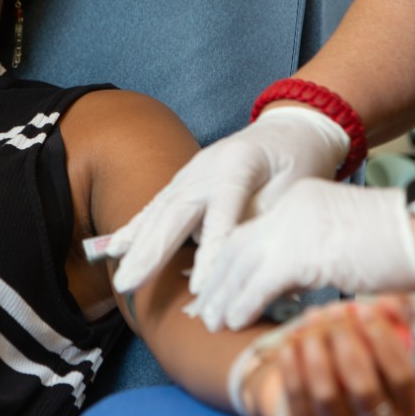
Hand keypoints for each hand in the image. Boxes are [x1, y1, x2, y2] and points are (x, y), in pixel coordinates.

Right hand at [107, 107, 349, 293]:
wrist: (292, 129)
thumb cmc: (300, 163)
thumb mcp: (295, 192)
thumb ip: (263, 223)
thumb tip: (242, 267)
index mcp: (238, 164)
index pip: (222, 212)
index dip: (211, 250)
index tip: (199, 287)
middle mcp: (206, 166)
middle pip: (175, 212)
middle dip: (152, 252)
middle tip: (130, 285)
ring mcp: (191, 172)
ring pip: (160, 212)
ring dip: (138, 248)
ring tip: (121, 278)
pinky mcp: (185, 181)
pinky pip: (156, 208)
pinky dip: (135, 229)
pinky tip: (114, 248)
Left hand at [188, 179, 414, 330]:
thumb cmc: (401, 240)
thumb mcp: (342, 242)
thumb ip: (310, 257)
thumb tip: (286, 286)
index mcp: (300, 200)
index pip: (252, 231)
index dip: (230, 261)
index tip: (218, 286)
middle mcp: (290, 207)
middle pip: (238, 245)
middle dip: (218, 280)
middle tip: (204, 308)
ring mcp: (294, 226)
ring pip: (242, 263)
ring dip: (224, 296)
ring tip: (212, 322)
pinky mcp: (304, 251)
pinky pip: (261, 282)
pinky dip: (243, 303)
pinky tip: (232, 321)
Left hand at [244, 297, 414, 415]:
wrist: (309, 385)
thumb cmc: (349, 361)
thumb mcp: (377, 334)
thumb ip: (394, 314)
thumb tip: (392, 305)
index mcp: (404, 406)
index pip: (403, 379)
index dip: (384, 341)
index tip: (365, 311)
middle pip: (364, 388)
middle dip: (345, 342)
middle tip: (333, 314)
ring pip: (327, 394)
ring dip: (316, 350)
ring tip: (310, 324)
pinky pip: (297, 396)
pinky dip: (292, 363)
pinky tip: (291, 342)